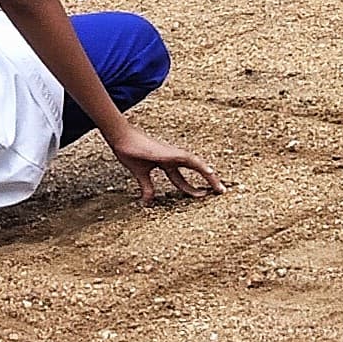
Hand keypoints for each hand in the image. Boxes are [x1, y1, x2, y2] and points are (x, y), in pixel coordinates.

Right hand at [106, 126, 223, 203]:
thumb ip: (147, 187)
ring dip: (210, 176)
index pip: (182, 180)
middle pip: (196, 170)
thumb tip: (147, 203)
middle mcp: (173, 158)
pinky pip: (191, 160)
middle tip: (220, 192)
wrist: (122, 138)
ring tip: (219, 188)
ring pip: (198, 165)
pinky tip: (210, 172)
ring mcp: (174, 154)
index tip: (201, 196)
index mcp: (166, 164)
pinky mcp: (171, 152)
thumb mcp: (140, 174)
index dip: (191, 189)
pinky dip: (201, 166)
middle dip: (208, 182)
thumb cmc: (129, 151)